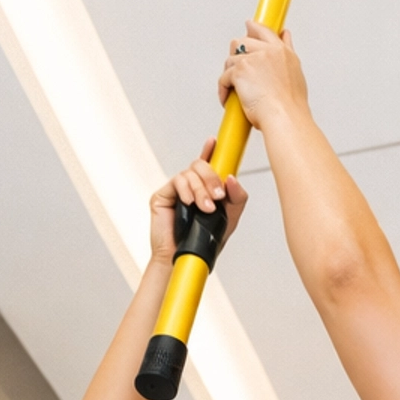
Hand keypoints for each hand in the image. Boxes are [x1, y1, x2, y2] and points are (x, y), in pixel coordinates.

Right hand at [148, 144, 248, 268]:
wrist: (186, 258)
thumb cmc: (205, 240)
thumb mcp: (230, 218)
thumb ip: (237, 199)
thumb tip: (232, 178)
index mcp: (204, 188)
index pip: (207, 164)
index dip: (210, 150)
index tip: (215, 142)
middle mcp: (189, 186)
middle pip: (200, 165)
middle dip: (212, 178)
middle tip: (218, 196)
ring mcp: (175, 189)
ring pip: (190, 173)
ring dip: (201, 190)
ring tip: (206, 208)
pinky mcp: (162, 195)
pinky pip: (177, 181)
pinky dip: (186, 191)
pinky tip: (190, 203)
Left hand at [218, 21, 309, 129]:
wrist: (285, 117)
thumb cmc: (291, 104)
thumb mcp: (295, 72)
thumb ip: (288, 50)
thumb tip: (285, 34)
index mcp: (282, 51)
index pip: (264, 31)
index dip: (253, 28)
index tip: (249, 27)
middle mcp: (268, 51)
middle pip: (242, 41)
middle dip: (236, 54)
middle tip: (236, 69)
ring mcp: (253, 59)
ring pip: (230, 59)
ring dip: (230, 74)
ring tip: (234, 88)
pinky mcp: (239, 71)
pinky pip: (224, 77)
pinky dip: (224, 90)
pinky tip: (228, 99)